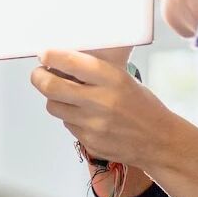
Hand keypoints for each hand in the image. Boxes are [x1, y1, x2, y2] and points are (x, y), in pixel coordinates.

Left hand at [30, 48, 181, 174]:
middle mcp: (100, 101)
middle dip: (39, 77)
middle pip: (51, 87)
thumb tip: (61, 63)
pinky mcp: (88, 142)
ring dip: (54, 98)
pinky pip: (67, 124)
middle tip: (39, 74)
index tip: (43, 54)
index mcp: (112, 79)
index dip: (50, 56)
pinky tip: (84, 115)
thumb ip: (94, 73)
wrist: (158, 141)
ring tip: (64, 94)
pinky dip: (69, 117)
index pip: (70, 62)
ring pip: (54, 107)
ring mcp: (92, 125)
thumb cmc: (142, 105)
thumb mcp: (124, 79)